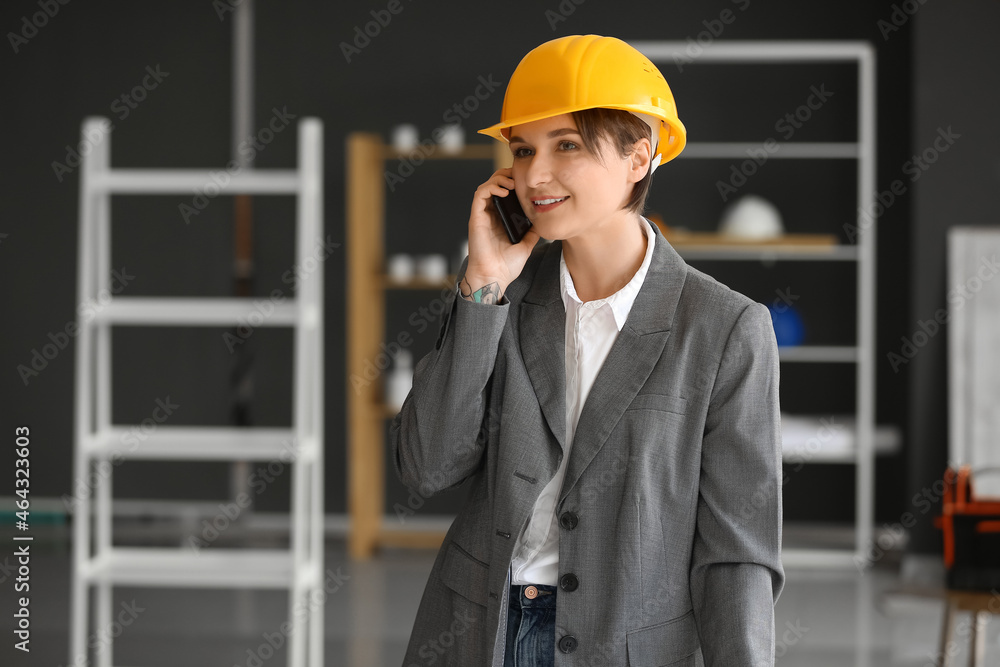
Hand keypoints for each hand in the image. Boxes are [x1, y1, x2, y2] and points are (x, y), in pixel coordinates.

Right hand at [464, 167, 541, 300]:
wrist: (494, 277)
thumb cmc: (506, 265)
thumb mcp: (526, 245)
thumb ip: (532, 232)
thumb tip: (542, 222)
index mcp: (500, 219)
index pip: (505, 193)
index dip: (513, 182)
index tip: (526, 180)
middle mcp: (490, 215)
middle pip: (495, 185)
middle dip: (506, 175)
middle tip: (519, 174)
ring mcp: (482, 215)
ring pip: (486, 186)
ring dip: (499, 179)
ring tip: (512, 181)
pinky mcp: (476, 217)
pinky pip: (480, 195)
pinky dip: (491, 187)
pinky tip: (504, 190)